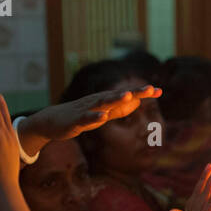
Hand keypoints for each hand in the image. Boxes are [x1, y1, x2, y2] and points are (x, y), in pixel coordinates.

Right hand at [27, 85, 162, 142]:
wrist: (51, 122)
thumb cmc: (79, 117)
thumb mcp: (102, 115)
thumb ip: (119, 110)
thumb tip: (136, 104)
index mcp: (105, 101)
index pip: (127, 96)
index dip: (142, 94)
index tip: (159, 91)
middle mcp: (98, 102)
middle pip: (118, 96)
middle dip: (134, 93)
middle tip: (150, 89)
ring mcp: (86, 109)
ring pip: (102, 103)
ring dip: (115, 99)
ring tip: (128, 96)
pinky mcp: (76, 120)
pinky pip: (86, 118)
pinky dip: (94, 117)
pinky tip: (103, 116)